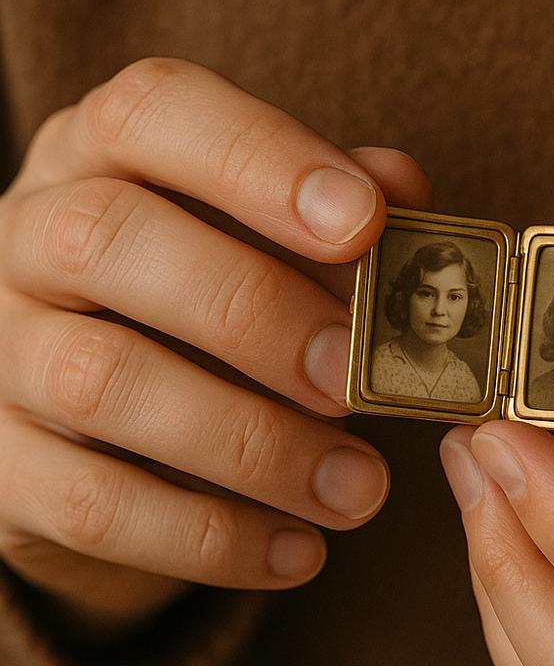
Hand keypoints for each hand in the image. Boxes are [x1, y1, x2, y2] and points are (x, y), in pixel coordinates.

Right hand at [0, 58, 429, 633]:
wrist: (93, 401)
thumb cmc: (209, 290)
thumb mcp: (267, 235)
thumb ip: (338, 211)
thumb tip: (404, 190)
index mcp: (106, 153)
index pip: (156, 113)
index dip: (260, 160)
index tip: (364, 223)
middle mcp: (31, 234)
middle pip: (112, 242)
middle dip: (254, 312)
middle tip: (355, 376)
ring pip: (101, 383)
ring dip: (251, 444)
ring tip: (360, 490)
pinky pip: (90, 504)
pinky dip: (208, 537)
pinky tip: (299, 552)